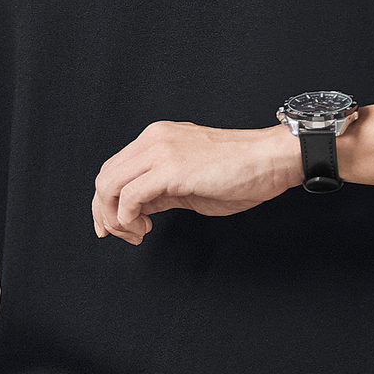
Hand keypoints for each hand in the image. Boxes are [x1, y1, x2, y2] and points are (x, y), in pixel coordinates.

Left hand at [93, 121, 303, 243]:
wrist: (269, 160)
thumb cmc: (240, 172)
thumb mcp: (188, 181)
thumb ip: (160, 190)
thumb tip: (137, 208)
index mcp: (157, 138)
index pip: (113, 169)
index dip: (105, 202)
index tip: (112, 226)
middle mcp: (153, 139)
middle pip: (104, 177)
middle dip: (104, 213)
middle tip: (122, 235)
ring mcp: (160, 151)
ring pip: (109, 186)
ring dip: (115, 218)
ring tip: (137, 233)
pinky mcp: (170, 169)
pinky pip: (129, 197)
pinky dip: (128, 218)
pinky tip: (146, 229)